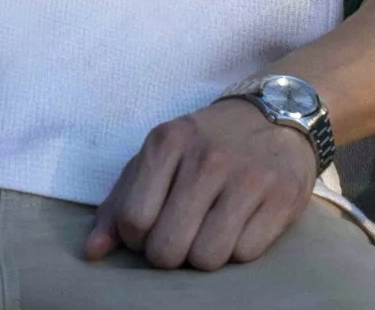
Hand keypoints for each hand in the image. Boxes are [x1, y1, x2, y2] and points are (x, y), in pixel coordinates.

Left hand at [85, 98, 318, 270]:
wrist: (275, 115)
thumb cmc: (204, 144)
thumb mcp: (157, 158)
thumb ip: (118, 204)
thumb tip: (92, 253)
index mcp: (167, 141)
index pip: (133, 219)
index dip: (137, 238)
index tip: (151, 227)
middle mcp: (206, 157)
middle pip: (167, 248)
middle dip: (169, 254)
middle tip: (181, 236)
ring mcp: (247, 177)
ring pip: (206, 258)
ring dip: (204, 256)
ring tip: (209, 231)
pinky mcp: (282, 197)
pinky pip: (245, 255)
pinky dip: (238, 250)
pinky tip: (240, 225)